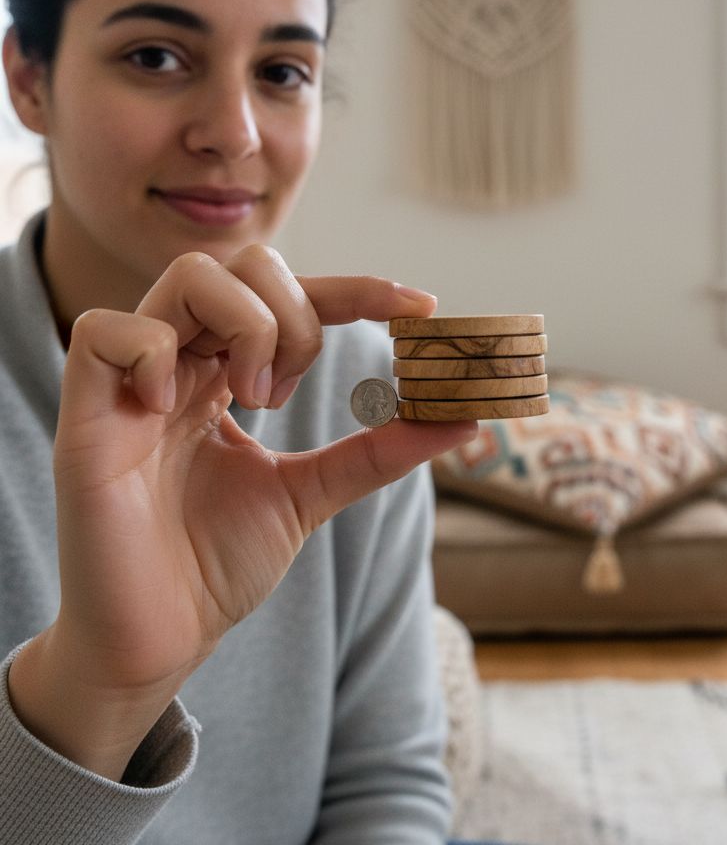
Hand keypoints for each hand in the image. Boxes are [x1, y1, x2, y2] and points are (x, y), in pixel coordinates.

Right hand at [9, 245, 475, 778]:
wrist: (155, 641)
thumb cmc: (216, 565)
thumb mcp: (311, 495)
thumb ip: (377, 452)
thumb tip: (461, 421)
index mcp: (225, 374)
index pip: (292, 297)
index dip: (357, 290)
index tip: (422, 307)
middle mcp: (181, 363)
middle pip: (242, 265)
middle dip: (297, 315)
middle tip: (294, 393)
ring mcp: (131, 382)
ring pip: (190, 277)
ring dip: (248, 328)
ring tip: (254, 402)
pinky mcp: (84, 413)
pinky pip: (108, 332)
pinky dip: (155, 352)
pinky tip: (169, 408)